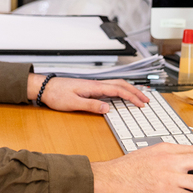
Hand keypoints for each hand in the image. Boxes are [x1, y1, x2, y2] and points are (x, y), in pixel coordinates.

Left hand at [27, 74, 149, 113]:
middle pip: (121, 84)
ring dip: (129, 90)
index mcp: (94, 87)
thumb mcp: (73, 104)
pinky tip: (121, 95)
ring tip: (138, 97)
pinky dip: (120, 90)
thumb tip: (107, 109)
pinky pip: (109, 87)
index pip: (118, 90)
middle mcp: (95, 84)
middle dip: (135, 92)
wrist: (45, 88)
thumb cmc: (56, 95)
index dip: (132, 97)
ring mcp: (93, 85)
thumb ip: (91, 105)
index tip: (142, 104)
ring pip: (116, 84)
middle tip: (146, 100)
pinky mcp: (90, 87)